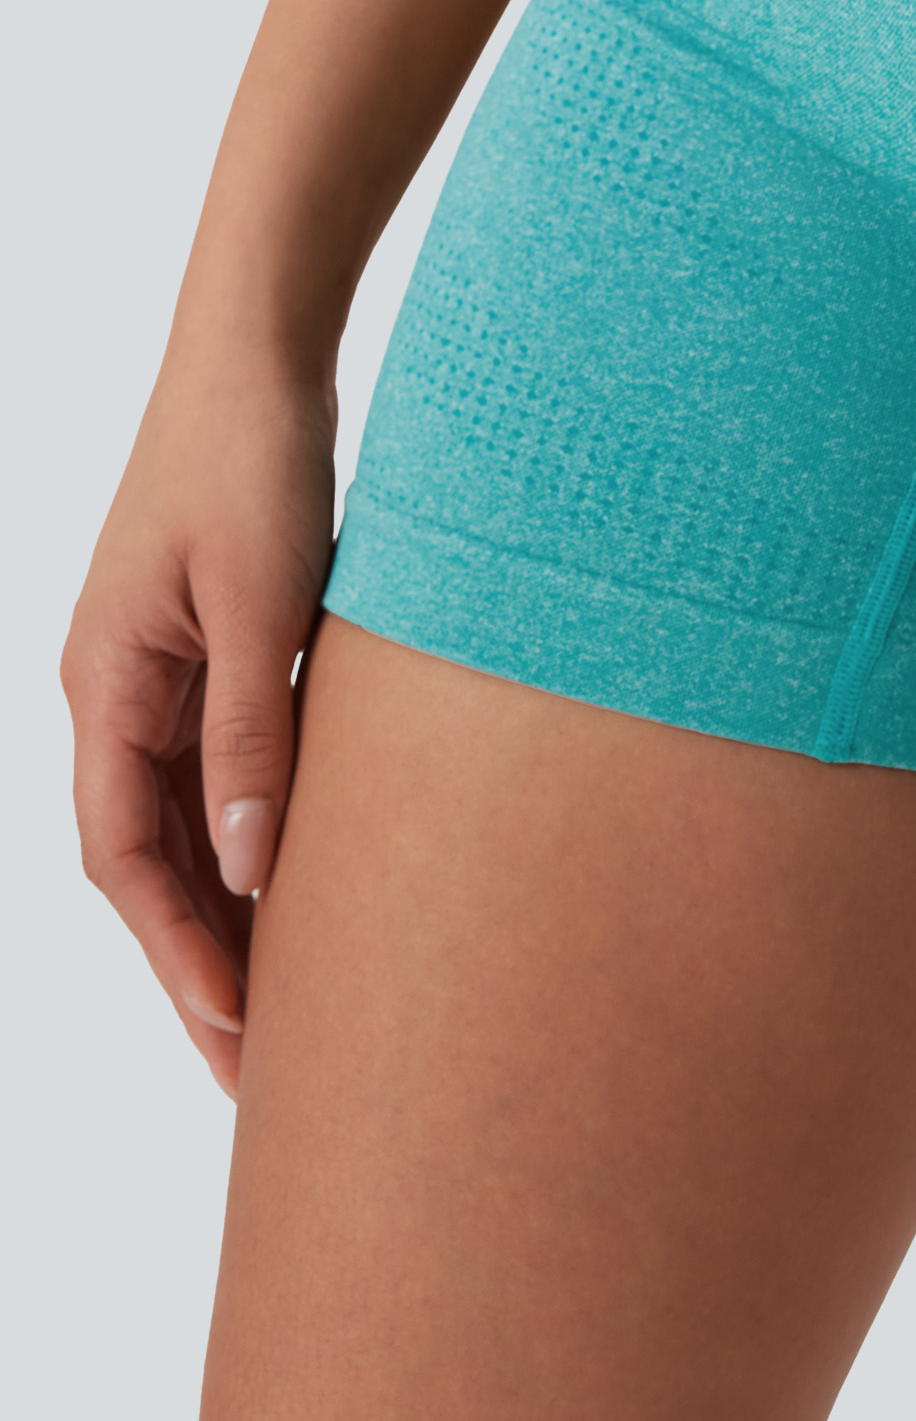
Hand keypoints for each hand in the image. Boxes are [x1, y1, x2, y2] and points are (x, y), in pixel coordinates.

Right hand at [61, 346, 335, 1096]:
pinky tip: (304, 882)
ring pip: (186, 821)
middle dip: (201, 961)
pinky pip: (220, 767)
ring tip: (292, 1004)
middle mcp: (118, 692)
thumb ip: (254, 732)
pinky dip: (255, 833)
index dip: (179, 953)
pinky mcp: (212, 645)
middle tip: (264, 1070)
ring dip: (229, 909)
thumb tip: (253, 868)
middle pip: (151, 860)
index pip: (128, 861)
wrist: (259, 350)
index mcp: (106, 688)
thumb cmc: (252, 458)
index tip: (236, 1035)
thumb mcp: (262, 601)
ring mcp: (160, 670)